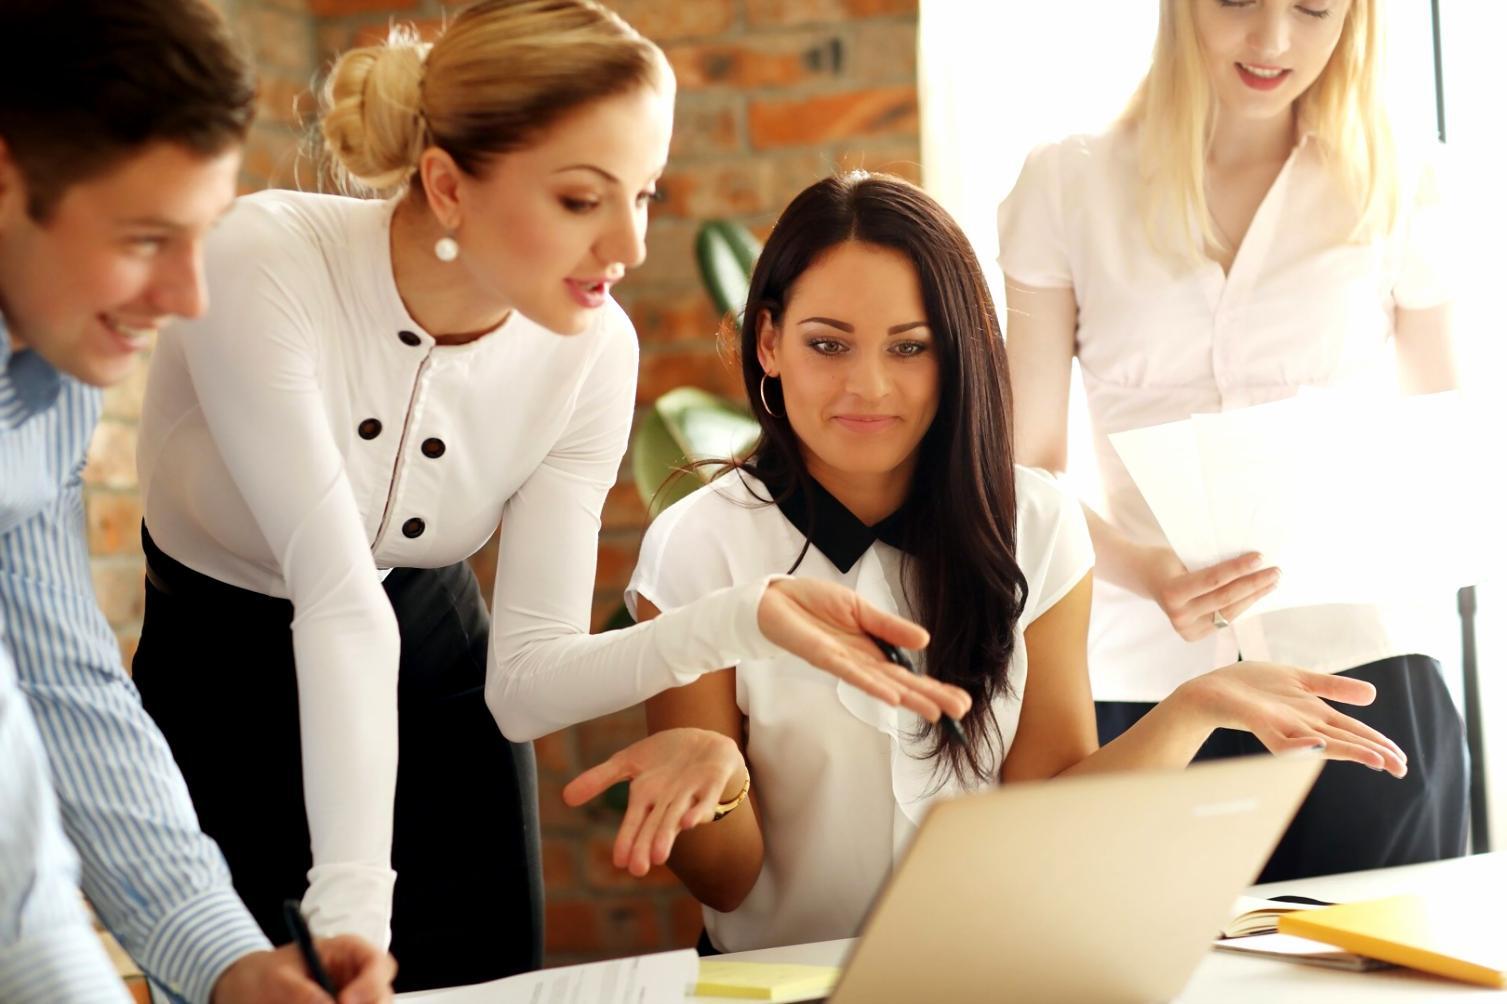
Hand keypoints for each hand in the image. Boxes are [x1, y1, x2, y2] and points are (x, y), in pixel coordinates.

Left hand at [212, 937, 395, 1003]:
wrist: (245, 989)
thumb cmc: (261, 974)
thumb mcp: (276, 978)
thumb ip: (301, 993)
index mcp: (347, 953)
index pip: (378, 965)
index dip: (371, 985)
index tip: (345, 1001)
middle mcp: (356, 979)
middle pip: (381, 997)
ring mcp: (350, 999)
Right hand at [562, 728, 745, 876]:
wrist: (702, 740)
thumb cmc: (664, 756)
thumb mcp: (628, 761)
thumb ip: (599, 779)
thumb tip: (565, 798)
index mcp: (646, 799)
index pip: (634, 823)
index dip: (627, 840)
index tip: (620, 862)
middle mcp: (667, 802)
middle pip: (655, 827)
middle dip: (647, 846)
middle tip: (639, 869)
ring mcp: (690, 794)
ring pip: (677, 818)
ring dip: (668, 835)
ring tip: (660, 855)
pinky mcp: (711, 783)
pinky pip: (706, 799)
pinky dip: (699, 810)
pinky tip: (691, 822)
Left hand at [757, 578, 969, 720]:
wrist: (775, 599)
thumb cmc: (814, 604)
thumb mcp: (860, 608)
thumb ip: (890, 626)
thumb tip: (925, 640)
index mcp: (871, 650)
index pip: (908, 674)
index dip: (934, 686)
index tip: (962, 700)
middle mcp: (860, 662)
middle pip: (901, 684)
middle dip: (930, 698)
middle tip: (960, 713)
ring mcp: (843, 663)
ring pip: (881, 684)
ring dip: (908, 698)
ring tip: (934, 713)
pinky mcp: (823, 656)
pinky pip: (851, 673)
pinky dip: (872, 685)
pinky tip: (891, 696)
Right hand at [1139, 547, 1279, 640]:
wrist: (1146, 578)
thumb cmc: (1167, 561)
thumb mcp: (1182, 556)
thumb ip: (1209, 565)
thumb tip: (1249, 563)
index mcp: (1172, 593)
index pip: (1213, 580)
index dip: (1238, 569)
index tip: (1260, 557)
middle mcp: (1178, 615)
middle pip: (1225, 599)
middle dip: (1254, 584)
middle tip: (1276, 571)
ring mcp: (1186, 629)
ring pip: (1229, 613)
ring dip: (1254, 597)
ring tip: (1272, 582)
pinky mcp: (1193, 636)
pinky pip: (1224, 620)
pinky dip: (1242, 607)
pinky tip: (1257, 595)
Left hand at [1173, 663, 1407, 776]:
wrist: (1212, 690)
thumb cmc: (1253, 687)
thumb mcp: (1300, 679)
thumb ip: (1333, 687)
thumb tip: (1373, 695)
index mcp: (1315, 713)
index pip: (1353, 730)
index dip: (1378, 743)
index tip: (1402, 760)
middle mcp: (1303, 723)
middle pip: (1344, 739)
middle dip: (1372, 752)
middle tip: (1401, 769)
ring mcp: (1283, 726)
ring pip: (1320, 742)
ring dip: (1346, 750)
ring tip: (1373, 760)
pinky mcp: (1260, 723)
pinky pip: (1280, 740)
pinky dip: (1298, 746)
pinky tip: (1316, 745)